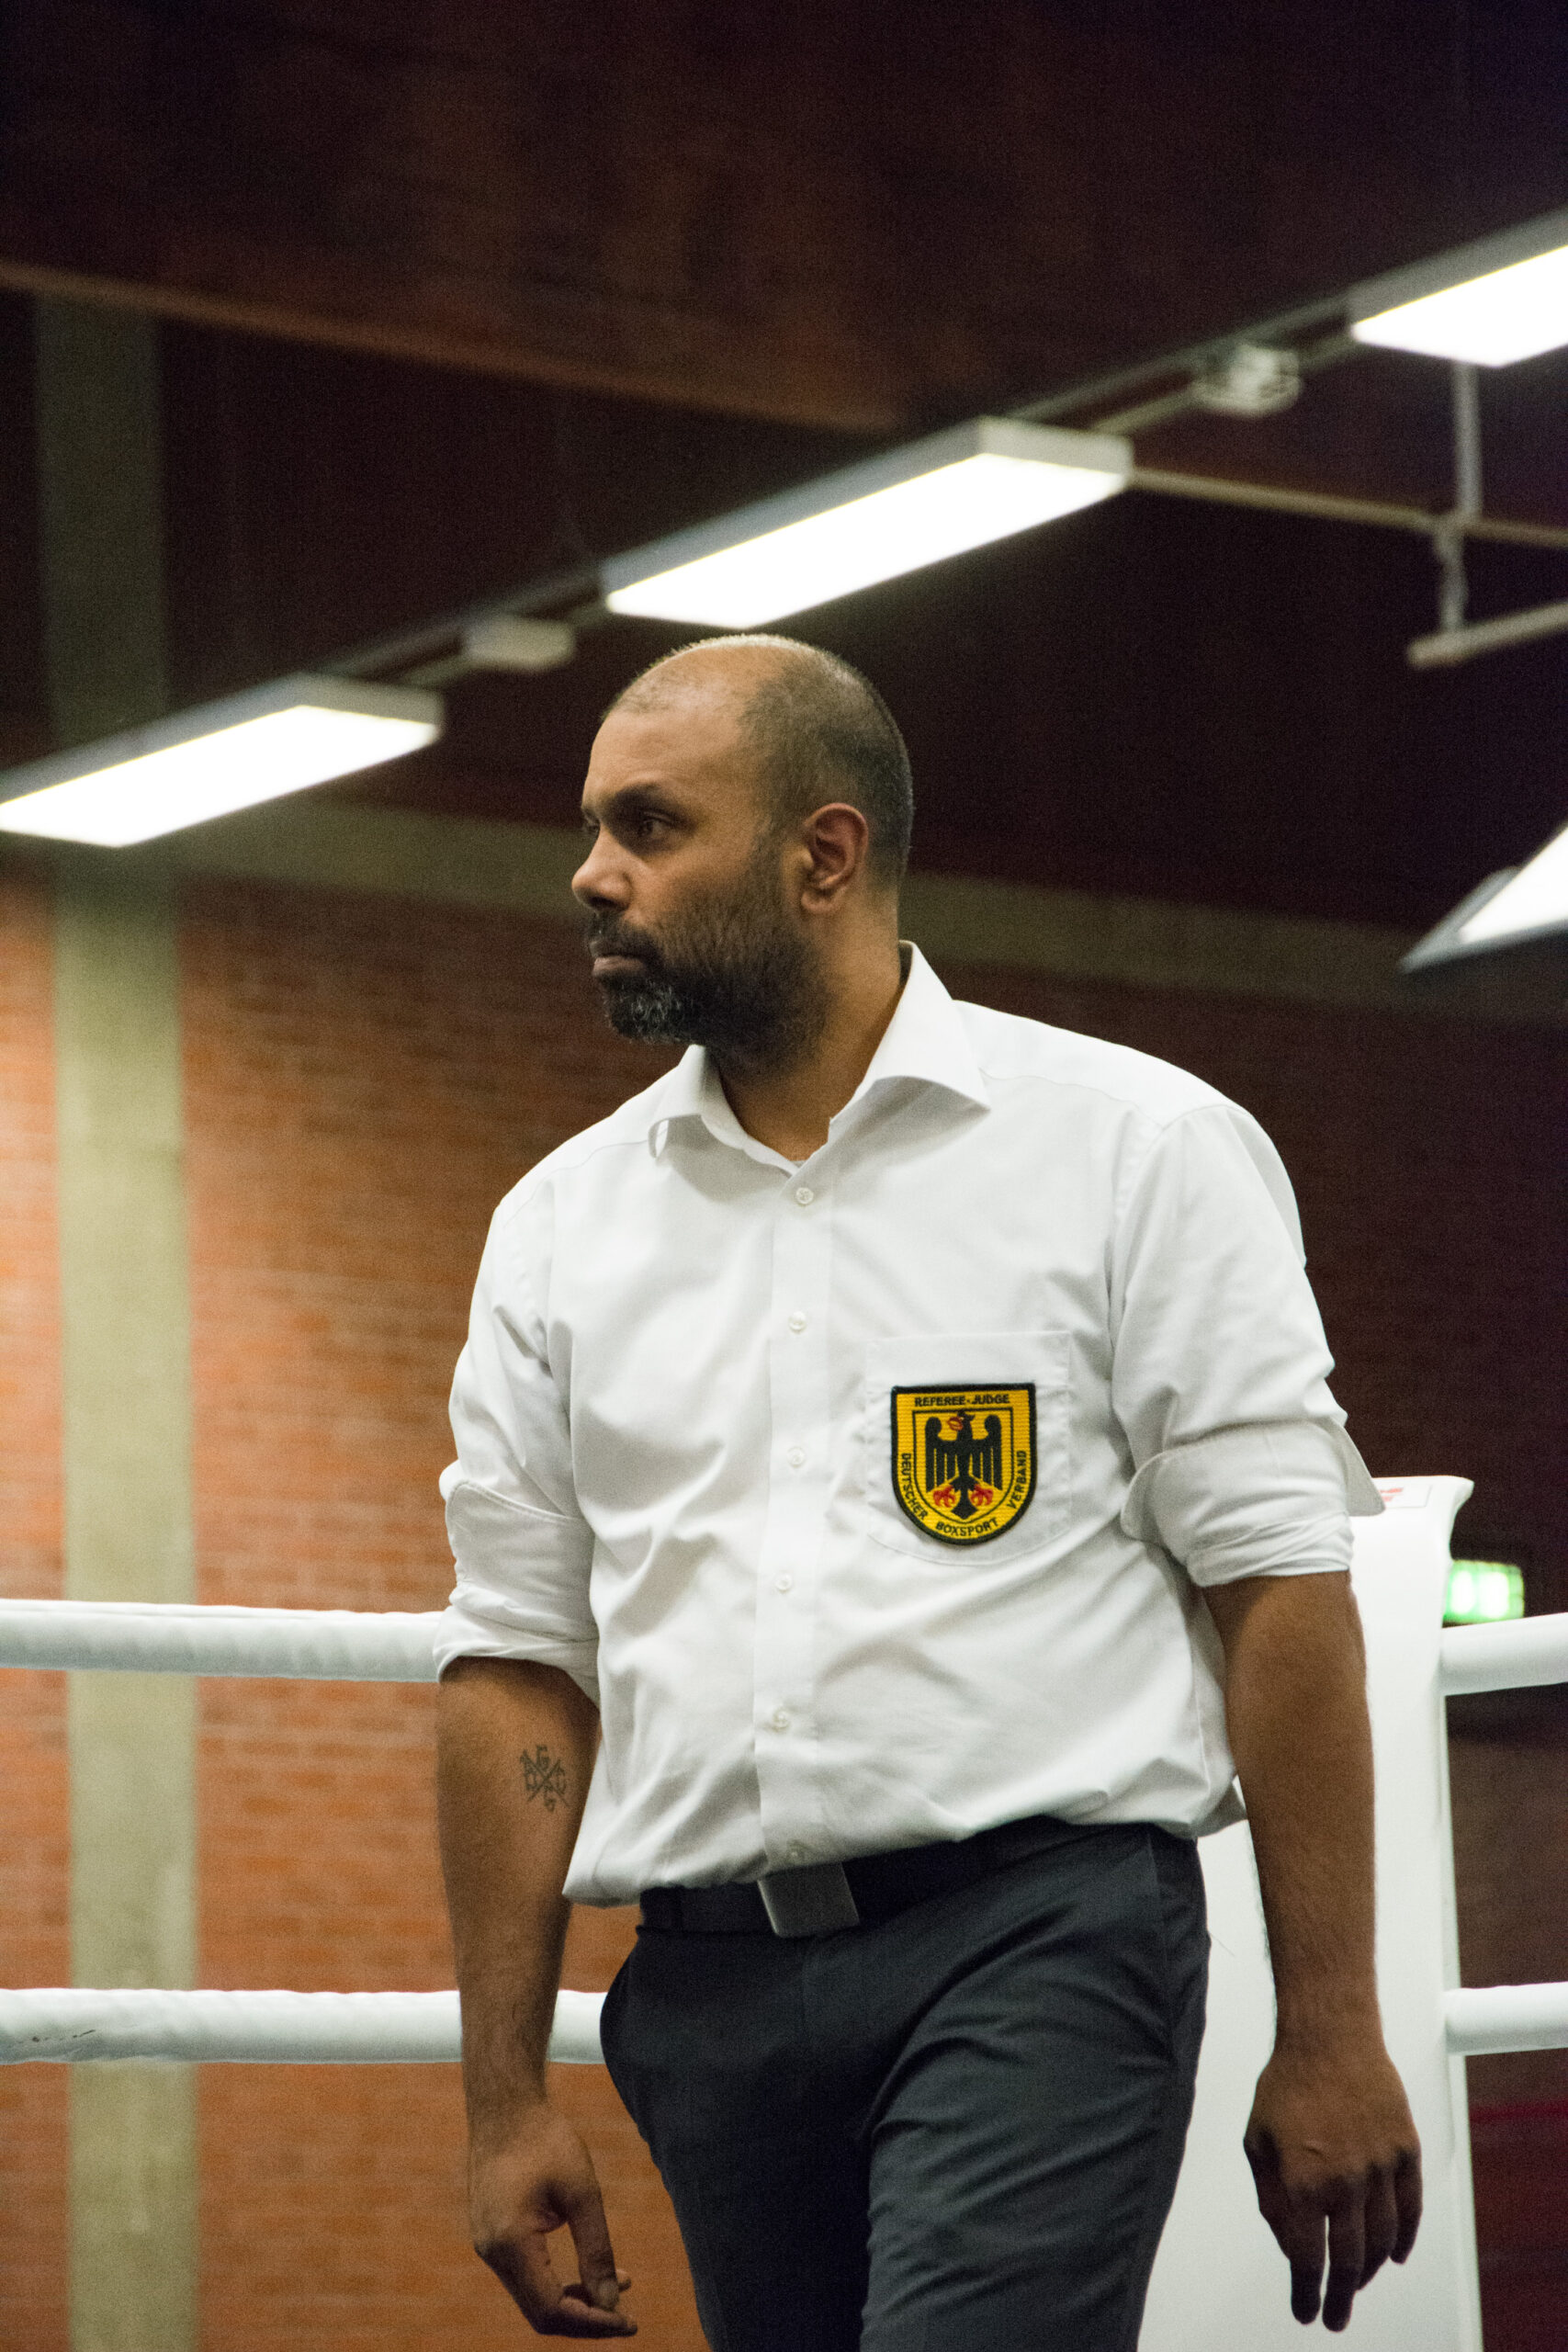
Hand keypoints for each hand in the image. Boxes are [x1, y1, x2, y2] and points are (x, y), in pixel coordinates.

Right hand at [469, 2102, 635, 2335]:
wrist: (505, 2106)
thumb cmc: (546, 2140)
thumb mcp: (582, 2192)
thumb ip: (597, 2251)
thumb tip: (612, 2303)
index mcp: (511, 2244)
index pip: (551, 2309)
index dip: (591, 2323)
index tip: (629, 2321)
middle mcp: (492, 2254)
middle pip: (540, 2313)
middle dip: (585, 2319)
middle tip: (627, 2316)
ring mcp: (487, 2247)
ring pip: (533, 2297)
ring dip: (574, 2301)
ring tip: (619, 2287)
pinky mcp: (492, 2237)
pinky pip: (526, 2276)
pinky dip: (557, 2282)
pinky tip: (589, 2271)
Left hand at [1244, 2040, 1421, 2330]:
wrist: (1328, 2037)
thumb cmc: (1287, 2085)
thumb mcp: (1257, 2143)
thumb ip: (1272, 2198)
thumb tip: (1291, 2242)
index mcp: (1301, 2182)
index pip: (1306, 2258)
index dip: (1306, 2292)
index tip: (1306, 2313)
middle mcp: (1344, 2182)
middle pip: (1349, 2261)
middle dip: (1340, 2296)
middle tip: (1336, 2317)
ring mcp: (1380, 2168)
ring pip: (1383, 2241)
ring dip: (1371, 2270)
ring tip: (1358, 2284)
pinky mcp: (1405, 2151)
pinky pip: (1411, 2209)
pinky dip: (1405, 2238)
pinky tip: (1396, 2256)